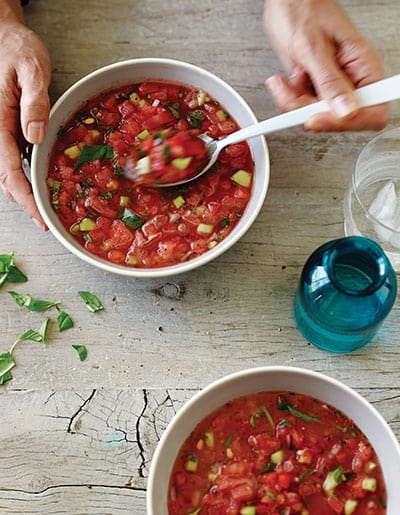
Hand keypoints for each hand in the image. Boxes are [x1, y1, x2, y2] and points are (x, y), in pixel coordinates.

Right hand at [0, 1, 50, 228]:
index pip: (8, 171)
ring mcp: (0, 131)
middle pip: (5, 178)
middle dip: (25, 203)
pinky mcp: (8, 128)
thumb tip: (35, 135)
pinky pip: (13, 158)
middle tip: (46, 221)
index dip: (24, 198)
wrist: (5, 37)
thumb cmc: (16, 49)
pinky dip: (26, 176)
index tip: (40, 217)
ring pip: (8, 171)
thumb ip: (34, 101)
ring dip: (24, 192)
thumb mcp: (30, 68)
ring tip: (45, 209)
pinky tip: (41, 182)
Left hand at [263, 0, 387, 130]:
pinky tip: (284, 81)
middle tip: (296, 95)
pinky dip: (289, 98)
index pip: (372, 111)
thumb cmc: (302, 11)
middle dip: (312, 110)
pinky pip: (302, 108)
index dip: (347, 121)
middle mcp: (350, 78)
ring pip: (317, 116)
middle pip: (340, 119)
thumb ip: (329, 82)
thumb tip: (347, 111)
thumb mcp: (313, 48)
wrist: (284, 2)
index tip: (320, 116)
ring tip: (287, 81)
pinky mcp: (314, 88)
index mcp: (362, 65)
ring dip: (295, 103)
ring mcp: (331, 85)